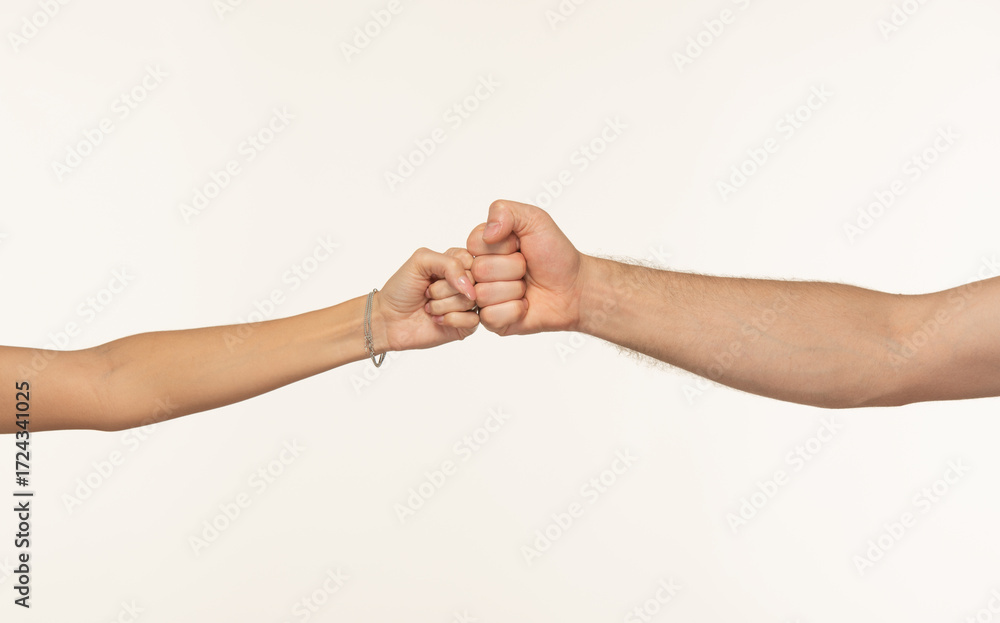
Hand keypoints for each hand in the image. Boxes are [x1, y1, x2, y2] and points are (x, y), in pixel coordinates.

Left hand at [377, 247, 478, 350]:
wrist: (388, 319)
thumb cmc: (401, 289)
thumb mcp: (420, 261)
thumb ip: (449, 263)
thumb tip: (469, 287)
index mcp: (456, 264)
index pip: (471, 260)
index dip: (451, 269)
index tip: (432, 275)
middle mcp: (464, 284)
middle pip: (471, 281)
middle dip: (442, 289)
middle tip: (427, 293)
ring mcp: (467, 305)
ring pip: (470, 301)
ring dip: (442, 305)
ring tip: (429, 307)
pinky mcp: (466, 325)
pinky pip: (472, 320)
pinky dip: (450, 319)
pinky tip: (437, 320)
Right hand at [466, 200, 586, 335]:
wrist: (575, 288)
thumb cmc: (555, 255)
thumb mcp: (535, 220)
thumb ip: (505, 211)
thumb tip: (487, 232)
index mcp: (485, 246)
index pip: (474, 244)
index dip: (502, 246)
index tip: (519, 246)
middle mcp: (480, 271)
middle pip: (479, 270)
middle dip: (512, 268)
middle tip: (527, 269)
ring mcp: (484, 297)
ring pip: (483, 294)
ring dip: (515, 290)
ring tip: (527, 287)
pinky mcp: (492, 320)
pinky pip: (491, 316)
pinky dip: (515, 310)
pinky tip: (525, 305)